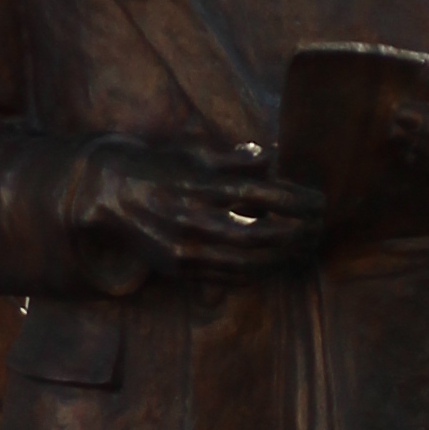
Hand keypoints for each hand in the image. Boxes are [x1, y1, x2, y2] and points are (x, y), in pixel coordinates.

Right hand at [73, 136, 328, 283]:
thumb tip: (272, 158)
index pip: (257, 193)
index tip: (318, 200)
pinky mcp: (178, 269)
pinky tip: (277, 262)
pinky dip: (259, 272)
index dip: (294, 199)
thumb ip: (233, 158)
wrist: (109, 194)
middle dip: (295, 233)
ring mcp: (182, 249)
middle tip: (319, 227)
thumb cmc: (159, 166)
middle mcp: (189, 219)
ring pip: (245, 262)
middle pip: (256, 235)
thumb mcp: (193, 152)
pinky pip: (227, 277)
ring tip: (305, 247)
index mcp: (196, 185)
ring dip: (283, 258)